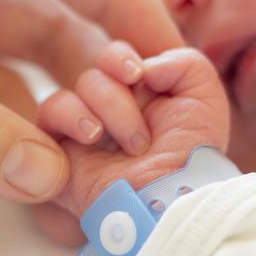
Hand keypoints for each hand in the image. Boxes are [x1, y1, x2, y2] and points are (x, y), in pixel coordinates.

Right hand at [36, 44, 229, 229]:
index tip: (138, 75)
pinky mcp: (61, 151)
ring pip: (78, 88)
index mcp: (142, 94)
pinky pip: (48, 113)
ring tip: (132, 146)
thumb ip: (185, 61)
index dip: (121, 58)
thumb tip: (147, 63)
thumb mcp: (206, 99)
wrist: (172, 198)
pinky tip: (93, 136)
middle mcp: (112, 109)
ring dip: (108, 108)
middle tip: (141, 130)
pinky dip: (71, 116)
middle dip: (118, 89)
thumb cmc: (193, 155)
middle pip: (97, 69)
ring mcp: (86, 130)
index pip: (116, 57)